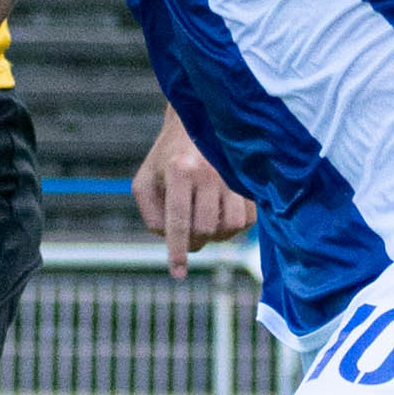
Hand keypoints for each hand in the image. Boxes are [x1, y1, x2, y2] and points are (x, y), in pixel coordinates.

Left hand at [133, 119, 253, 275]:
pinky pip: (247, 220)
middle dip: (193, 241)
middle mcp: (209, 173)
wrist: (198, 120)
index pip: (178, 221)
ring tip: (204, 223)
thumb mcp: (145, 181)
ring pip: (229, 227)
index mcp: (179, 171)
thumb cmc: (166, 156)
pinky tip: (221, 217)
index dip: (177, 251)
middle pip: (205, 228)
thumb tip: (171, 240)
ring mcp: (232, 176)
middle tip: (186, 236)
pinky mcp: (248, 181)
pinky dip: (233, 227)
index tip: (178, 273)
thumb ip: (150, 215)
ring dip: (215, 236)